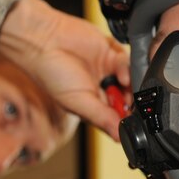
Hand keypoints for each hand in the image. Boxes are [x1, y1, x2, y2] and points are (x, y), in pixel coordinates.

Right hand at [0, 0, 129, 139]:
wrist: (44, 41)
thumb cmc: (51, 74)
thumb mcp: (77, 102)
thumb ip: (100, 117)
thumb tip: (119, 137)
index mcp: (92, 104)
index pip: (117, 116)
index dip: (127, 118)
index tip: (134, 121)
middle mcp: (102, 88)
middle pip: (129, 97)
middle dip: (133, 101)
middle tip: (135, 104)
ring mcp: (107, 69)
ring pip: (131, 79)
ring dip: (132, 85)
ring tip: (126, 88)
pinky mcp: (110, 51)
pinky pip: (127, 61)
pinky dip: (128, 68)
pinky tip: (121, 74)